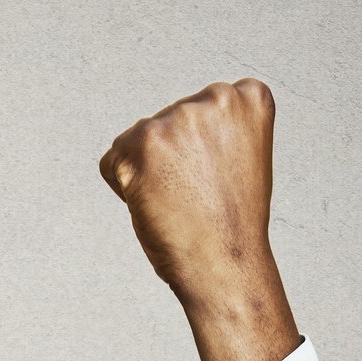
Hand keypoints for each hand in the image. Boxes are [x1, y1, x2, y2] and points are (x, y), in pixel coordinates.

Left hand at [98, 79, 300, 360]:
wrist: (226, 263)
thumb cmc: (233, 221)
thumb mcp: (243, 156)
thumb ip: (216, 127)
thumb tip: (170, 125)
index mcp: (249, 97)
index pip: (206, 106)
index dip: (207, 146)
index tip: (224, 172)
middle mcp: (214, 98)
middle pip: (168, 121)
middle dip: (174, 157)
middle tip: (201, 193)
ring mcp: (176, 118)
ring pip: (138, 141)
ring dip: (148, 172)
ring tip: (180, 201)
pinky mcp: (140, 143)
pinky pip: (112, 162)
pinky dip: (124, 187)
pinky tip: (156, 204)